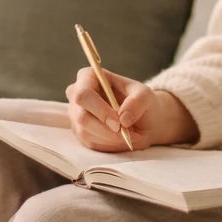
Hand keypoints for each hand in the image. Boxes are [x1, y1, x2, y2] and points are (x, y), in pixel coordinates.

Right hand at [65, 68, 194, 151]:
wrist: (143, 119)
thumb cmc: (141, 101)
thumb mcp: (145, 96)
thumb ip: (137, 102)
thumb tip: (123, 118)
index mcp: (88, 77)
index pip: (84, 94)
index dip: (99, 110)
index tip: (118, 122)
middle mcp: (76, 94)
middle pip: (81, 116)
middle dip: (106, 129)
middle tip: (126, 132)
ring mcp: (75, 115)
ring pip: (86, 132)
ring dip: (111, 138)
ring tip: (129, 134)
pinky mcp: (80, 132)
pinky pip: (90, 143)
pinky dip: (109, 144)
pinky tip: (121, 139)